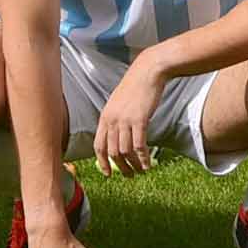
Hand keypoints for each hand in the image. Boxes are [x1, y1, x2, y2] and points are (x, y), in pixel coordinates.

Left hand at [94, 61, 165, 175]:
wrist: (148, 71)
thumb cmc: (135, 86)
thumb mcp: (118, 103)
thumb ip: (115, 119)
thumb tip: (117, 138)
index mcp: (105, 117)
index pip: (99, 145)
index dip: (103, 162)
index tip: (108, 173)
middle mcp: (112, 120)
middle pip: (112, 152)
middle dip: (121, 167)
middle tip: (129, 175)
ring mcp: (125, 120)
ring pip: (125, 151)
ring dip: (133, 165)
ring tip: (140, 171)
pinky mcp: (139, 120)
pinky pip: (139, 146)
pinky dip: (143, 158)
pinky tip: (148, 163)